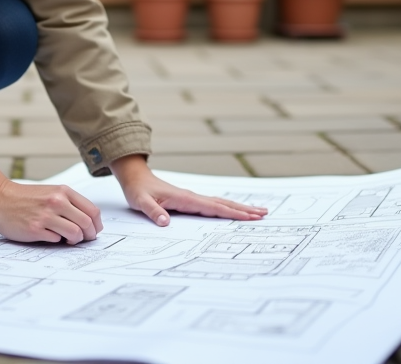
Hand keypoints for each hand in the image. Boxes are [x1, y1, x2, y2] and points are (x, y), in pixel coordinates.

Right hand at [0, 166, 103, 243]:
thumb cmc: (25, 197)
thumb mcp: (51, 192)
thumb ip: (69, 204)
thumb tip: (88, 223)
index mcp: (63, 192)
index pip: (92, 211)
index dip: (96, 225)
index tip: (94, 231)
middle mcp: (57, 202)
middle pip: (87, 224)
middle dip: (89, 235)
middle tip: (84, 239)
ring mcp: (46, 216)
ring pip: (75, 234)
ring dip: (74, 240)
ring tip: (67, 239)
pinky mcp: (35, 229)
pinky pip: (56, 240)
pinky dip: (57, 241)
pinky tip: (50, 236)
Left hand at [109, 155, 267, 225]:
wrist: (135, 177)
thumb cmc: (138, 190)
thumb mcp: (141, 202)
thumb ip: (152, 212)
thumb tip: (165, 222)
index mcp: (185, 198)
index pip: (213, 207)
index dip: (232, 213)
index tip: (250, 217)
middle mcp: (192, 196)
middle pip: (223, 204)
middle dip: (244, 209)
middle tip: (265, 213)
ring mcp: (192, 197)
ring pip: (220, 203)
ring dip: (239, 208)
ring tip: (257, 211)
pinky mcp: (190, 200)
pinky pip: (213, 205)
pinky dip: (227, 208)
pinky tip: (233, 211)